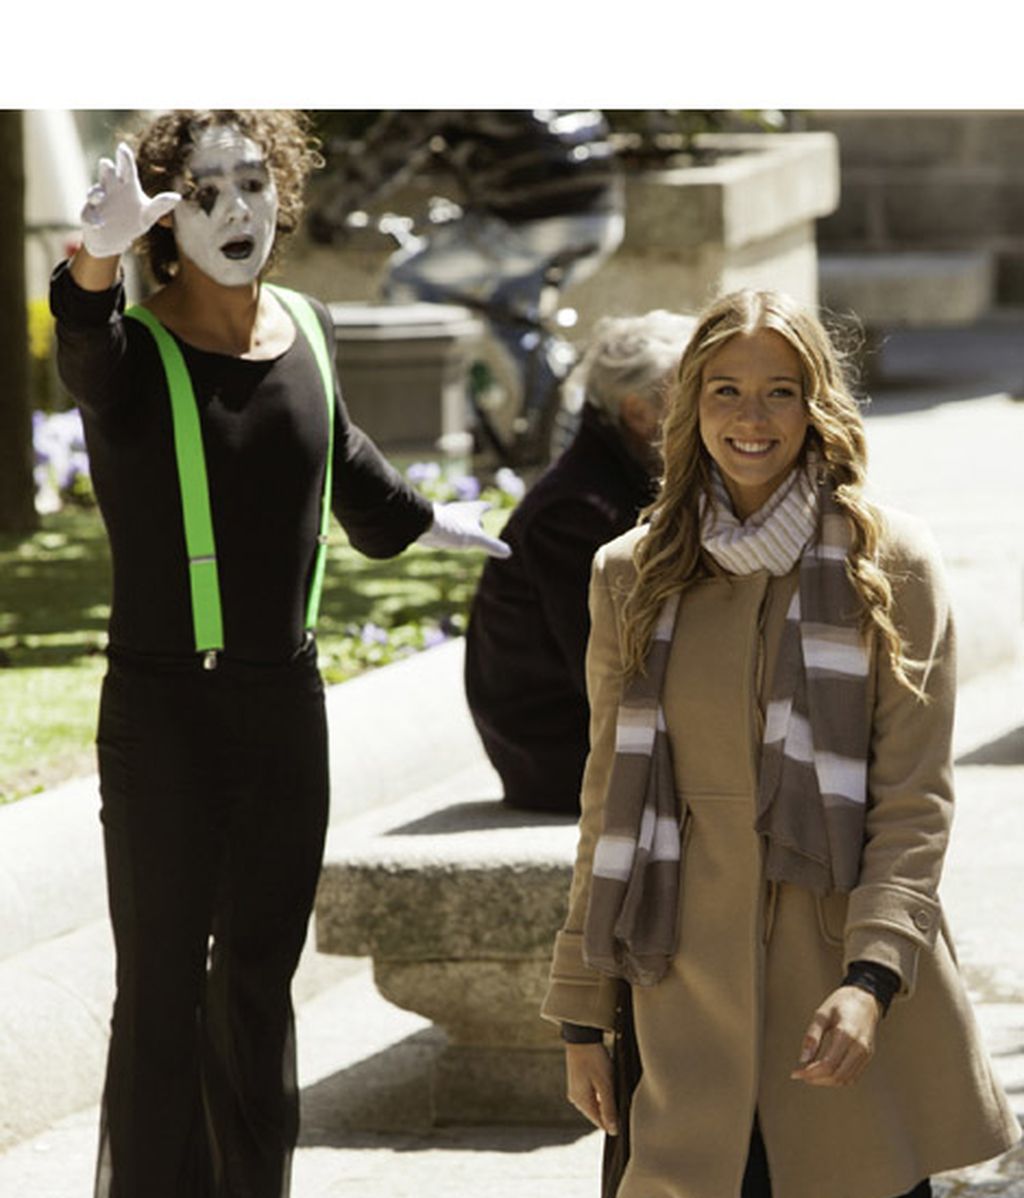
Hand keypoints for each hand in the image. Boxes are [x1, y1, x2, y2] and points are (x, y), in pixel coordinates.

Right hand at [80, 142, 180, 258]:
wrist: (113, 239)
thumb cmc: (133, 221)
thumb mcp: (148, 214)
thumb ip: (160, 205)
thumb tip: (177, 197)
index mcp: (126, 184)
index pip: (126, 168)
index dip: (124, 158)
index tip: (122, 148)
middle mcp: (110, 187)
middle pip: (107, 174)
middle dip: (106, 169)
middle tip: (107, 163)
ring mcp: (97, 201)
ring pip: (94, 192)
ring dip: (96, 192)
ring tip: (100, 195)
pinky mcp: (89, 215)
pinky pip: (89, 215)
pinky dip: (93, 218)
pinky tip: (99, 223)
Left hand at [416, 501, 511, 557]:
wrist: (425, 524)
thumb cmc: (452, 528)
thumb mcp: (476, 539)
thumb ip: (492, 545)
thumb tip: (508, 552)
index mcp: (471, 510)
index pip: (482, 506)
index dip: (486, 507)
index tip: (490, 505)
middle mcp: (458, 510)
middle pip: (469, 510)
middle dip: (474, 514)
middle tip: (478, 517)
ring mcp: (446, 516)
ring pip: (456, 517)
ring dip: (461, 521)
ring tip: (462, 527)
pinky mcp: (435, 523)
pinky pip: (445, 525)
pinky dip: (449, 529)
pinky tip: (445, 534)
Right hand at [566, 1042, 618, 1134]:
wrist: (582, 1035)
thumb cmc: (594, 1059)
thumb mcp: (605, 1084)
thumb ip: (609, 1108)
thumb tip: (613, 1131)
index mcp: (581, 1102)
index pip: (600, 1123)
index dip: (615, 1123)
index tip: (628, 1117)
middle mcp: (577, 1098)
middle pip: (598, 1114)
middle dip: (612, 1110)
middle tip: (625, 1100)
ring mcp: (577, 1089)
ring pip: (597, 1103)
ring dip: (608, 1100)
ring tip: (618, 1088)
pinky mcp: (580, 1081)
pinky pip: (594, 1093)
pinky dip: (603, 1091)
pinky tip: (610, 1082)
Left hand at [790, 985, 880, 1087]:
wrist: (866, 999)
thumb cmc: (841, 1003)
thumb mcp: (821, 1014)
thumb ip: (812, 1036)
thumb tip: (803, 1059)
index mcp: (846, 1034)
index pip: (828, 1064)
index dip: (810, 1072)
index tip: (796, 1073)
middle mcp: (859, 1047)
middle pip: (837, 1076)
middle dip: (817, 1079)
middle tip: (801, 1075)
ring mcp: (866, 1053)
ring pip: (846, 1079)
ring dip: (827, 1082)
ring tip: (810, 1075)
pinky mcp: (868, 1056)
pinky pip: (853, 1076)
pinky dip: (838, 1079)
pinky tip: (825, 1073)